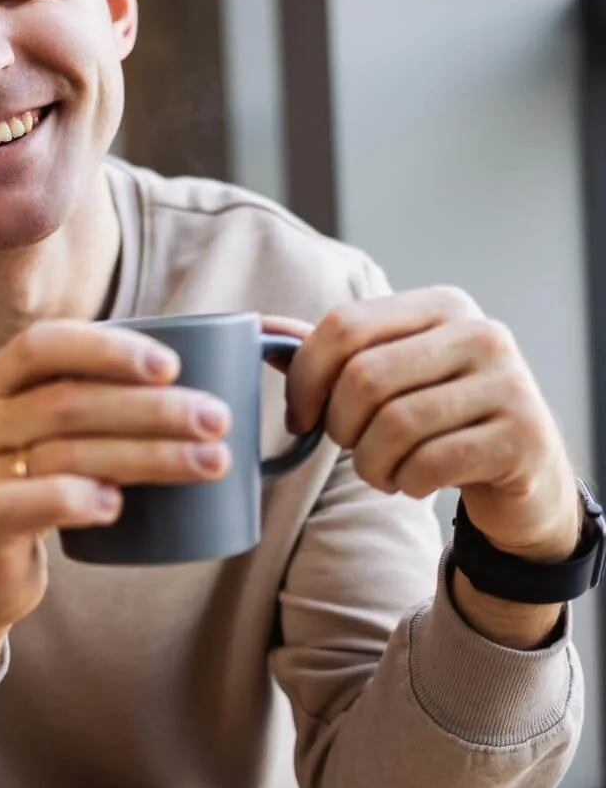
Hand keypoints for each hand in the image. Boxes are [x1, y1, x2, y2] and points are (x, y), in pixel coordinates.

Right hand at [0, 320, 231, 689]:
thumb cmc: (33, 486)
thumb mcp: (44, 432)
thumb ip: (94, 401)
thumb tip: (202, 382)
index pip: (45, 345)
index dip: (107, 349)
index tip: (171, 366)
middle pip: (68, 402)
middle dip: (153, 408)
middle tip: (217, 419)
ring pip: (64, 453)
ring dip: (147, 456)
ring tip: (208, 462)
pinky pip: (26, 503)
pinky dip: (76, 500)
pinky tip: (117, 505)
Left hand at [280, 288, 578, 562]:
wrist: (525, 470)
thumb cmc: (441, 417)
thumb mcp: (392, 373)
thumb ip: (332, 351)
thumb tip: (261, 329)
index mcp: (442, 305)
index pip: (344, 325)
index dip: (305, 377)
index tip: (299, 416)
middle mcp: (480, 332)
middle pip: (365, 377)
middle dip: (339, 426)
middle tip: (350, 447)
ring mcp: (508, 382)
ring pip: (395, 425)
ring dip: (370, 464)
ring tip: (381, 471)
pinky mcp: (522, 436)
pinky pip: (430, 464)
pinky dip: (405, 483)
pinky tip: (414, 482)